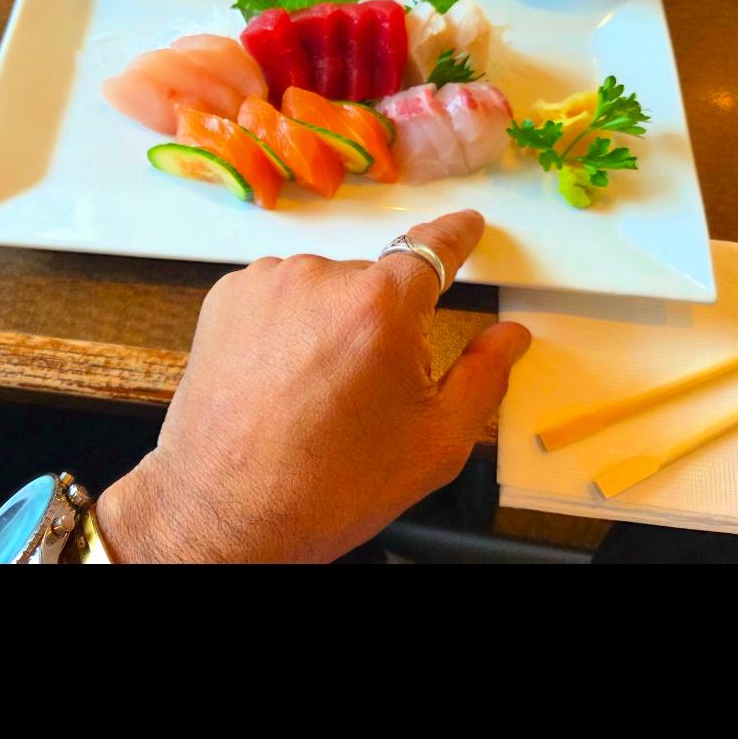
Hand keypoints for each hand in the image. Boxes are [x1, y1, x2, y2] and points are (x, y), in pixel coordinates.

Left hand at [96, 211, 530, 563]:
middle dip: (381, 326)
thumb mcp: (436, 443)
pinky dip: (286, 328)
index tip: (466, 226)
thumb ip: (484, 377)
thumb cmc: (328, 485)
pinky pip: (277, 297)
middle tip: (366, 392)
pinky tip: (282, 381)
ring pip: (323, 290)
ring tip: (314, 393)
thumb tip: (510, 337)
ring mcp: (266, 285)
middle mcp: (320, 279)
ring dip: (330, 324)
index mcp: (382, 307)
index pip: (433, 248)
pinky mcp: (227, 299)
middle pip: (374, 285)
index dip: (456, 236)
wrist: (229, 511)